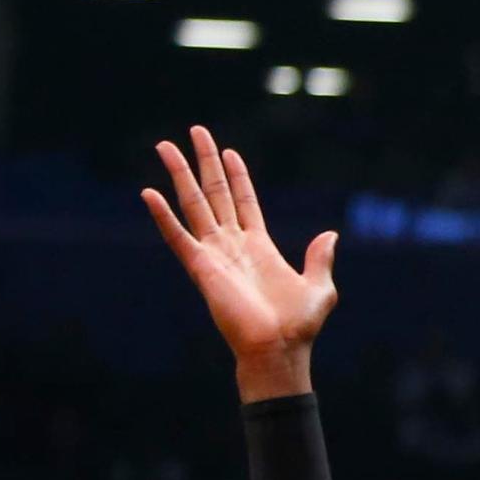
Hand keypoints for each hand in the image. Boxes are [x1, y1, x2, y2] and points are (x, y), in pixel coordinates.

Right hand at [142, 129, 336, 396]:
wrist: (279, 348)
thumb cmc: (299, 325)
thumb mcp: (320, 287)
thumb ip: (320, 258)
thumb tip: (330, 235)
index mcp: (260, 246)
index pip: (245, 201)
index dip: (237, 177)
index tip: (228, 152)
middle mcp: (233, 245)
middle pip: (215, 194)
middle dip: (204, 163)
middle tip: (195, 131)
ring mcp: (215, 254)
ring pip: (194, 205)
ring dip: (180, 176)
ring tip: (166, 147)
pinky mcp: (201, 268)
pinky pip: (177, 237)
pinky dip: (163, 216)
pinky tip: (149, 193)